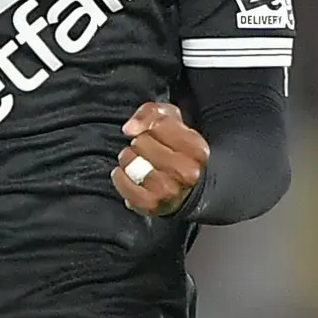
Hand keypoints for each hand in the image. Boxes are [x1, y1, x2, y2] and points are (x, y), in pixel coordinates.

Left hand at [114, 99, 206, 216]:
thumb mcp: (171, 122)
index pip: (159, 124)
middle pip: (142, 142)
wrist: (183, 190)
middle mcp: (188, 172)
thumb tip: (130, 129)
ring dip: (127, 159)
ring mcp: (170, 190)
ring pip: (132, 163)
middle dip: (138, 142)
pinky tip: (124, 174)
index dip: (149, 125)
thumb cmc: (175, 151)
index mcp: (197, 149)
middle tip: (142, 148)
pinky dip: (120, 177)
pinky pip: (125, 185)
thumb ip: (151, 113)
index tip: (150, 132)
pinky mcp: (152, 205)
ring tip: (134, 161)